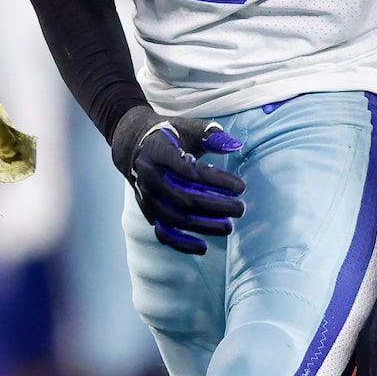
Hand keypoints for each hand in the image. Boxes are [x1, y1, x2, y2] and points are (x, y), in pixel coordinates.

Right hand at [110, 104, 245, 254]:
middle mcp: (148, 177)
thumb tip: (235, 145)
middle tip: (241, 209)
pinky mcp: (147, 212)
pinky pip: (163, 233)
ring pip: (175, 218)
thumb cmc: (170, 135)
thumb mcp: (188, 127)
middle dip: (216, 206)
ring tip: (229, 226)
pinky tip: (204, 247)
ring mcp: (146, 197)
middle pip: (184, 198)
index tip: (241, 187)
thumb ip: (211, 135)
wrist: (135, 145)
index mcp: (158, 152)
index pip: (189, 171)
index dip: (217, 181)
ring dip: (203, 226)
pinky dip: (182, 243)